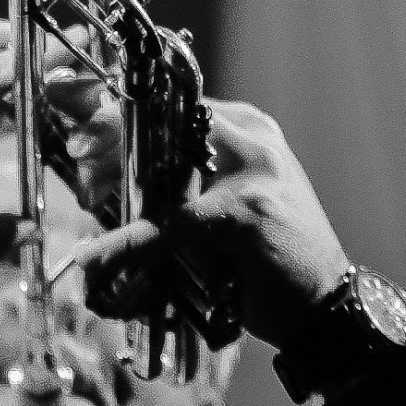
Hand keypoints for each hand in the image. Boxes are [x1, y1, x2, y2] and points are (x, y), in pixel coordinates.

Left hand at [74, 100, 349, 351]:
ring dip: (114, 176)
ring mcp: (250, 172)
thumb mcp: (224, 199)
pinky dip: (126, 243)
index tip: (82, 117)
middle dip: (111, 130)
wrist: (326, 308)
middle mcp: (250, 137)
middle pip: (163, 117)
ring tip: (85, 189)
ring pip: (162, 161)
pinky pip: (168, 223)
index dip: (121, 108)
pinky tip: (95, 258)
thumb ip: (180, 176)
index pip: (173, 97)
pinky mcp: (243, 214)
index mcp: (245, 126)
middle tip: (80, 153)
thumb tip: (103, 165)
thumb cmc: (263, 258)